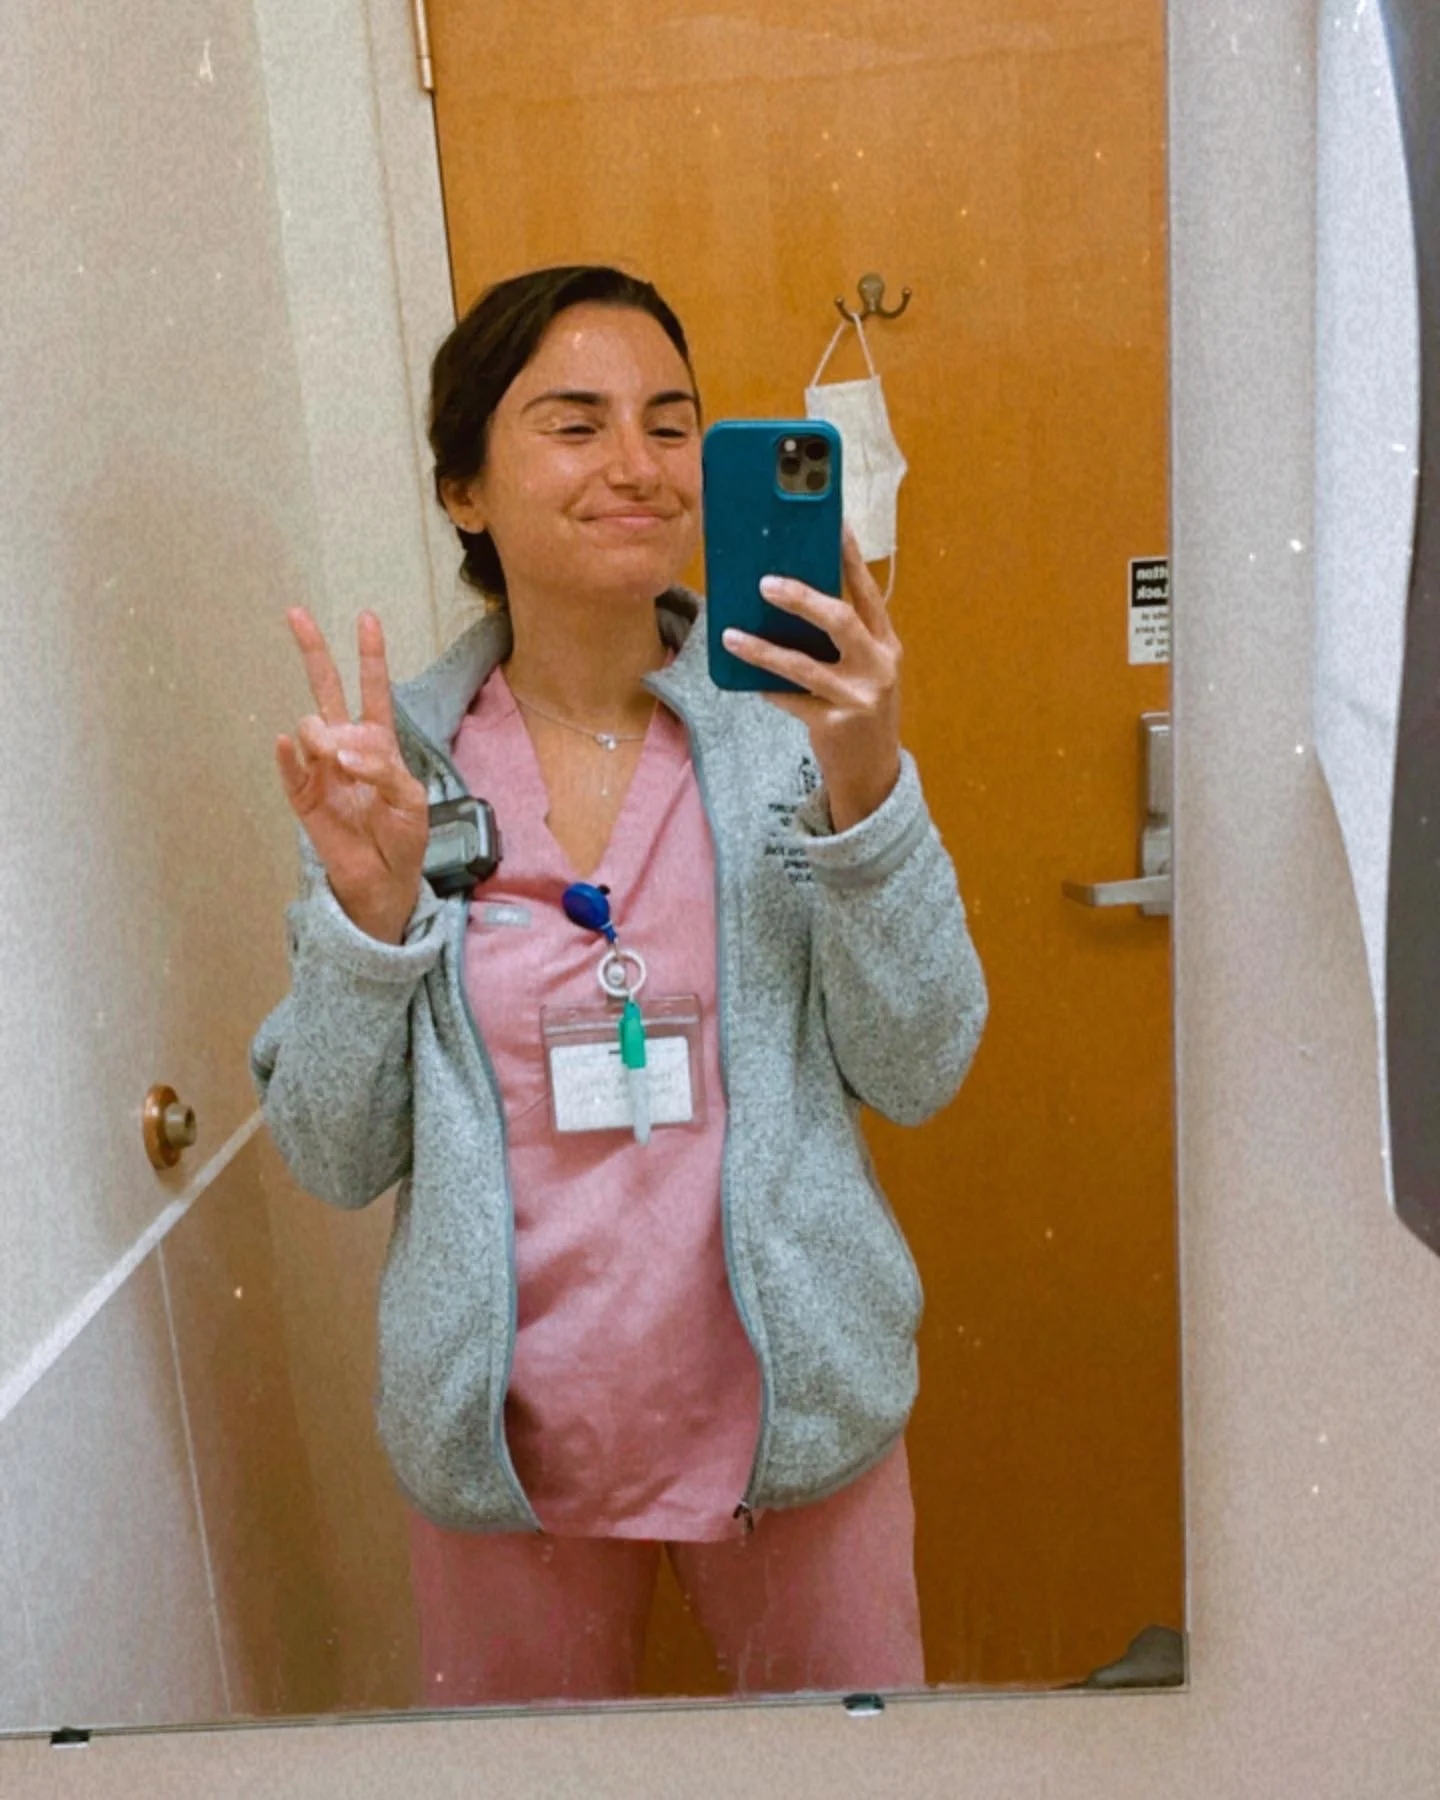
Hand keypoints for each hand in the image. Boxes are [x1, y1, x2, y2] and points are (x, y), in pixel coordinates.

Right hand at [276, 609, 429, 943]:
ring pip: (311, 729)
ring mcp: (322, 770)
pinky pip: (291, 771)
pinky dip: (289, 756)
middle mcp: (347, 748)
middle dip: (314, 652)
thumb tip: (343, 751)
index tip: (367, 619)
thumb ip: (382, 769)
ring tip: (338, 760)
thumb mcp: (409, 800)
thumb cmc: (403, 838)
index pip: (373, 690)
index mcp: (379, 743)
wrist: (385, 881)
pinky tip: (290, 745)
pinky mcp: (304, 797)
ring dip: (323, 735)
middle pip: (328, 690)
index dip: (370, 656)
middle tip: (297, 614)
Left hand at [721, 527, 902, 830]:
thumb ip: (841, 640)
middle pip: (840, 620)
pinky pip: (791, 700)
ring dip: (763, 649)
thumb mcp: (864, 670)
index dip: (850, 556)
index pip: (867, 591)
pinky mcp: (835, 725)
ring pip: (803, 666)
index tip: (831, 523)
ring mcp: (859, 698)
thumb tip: (787, 600)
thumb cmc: (860, 710)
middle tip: (764, 583)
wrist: (874, 774)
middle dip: (801, 598)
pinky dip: (767, 687)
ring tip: (731, 635)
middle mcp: (879, 666)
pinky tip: (747, 680)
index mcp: (888, 644)